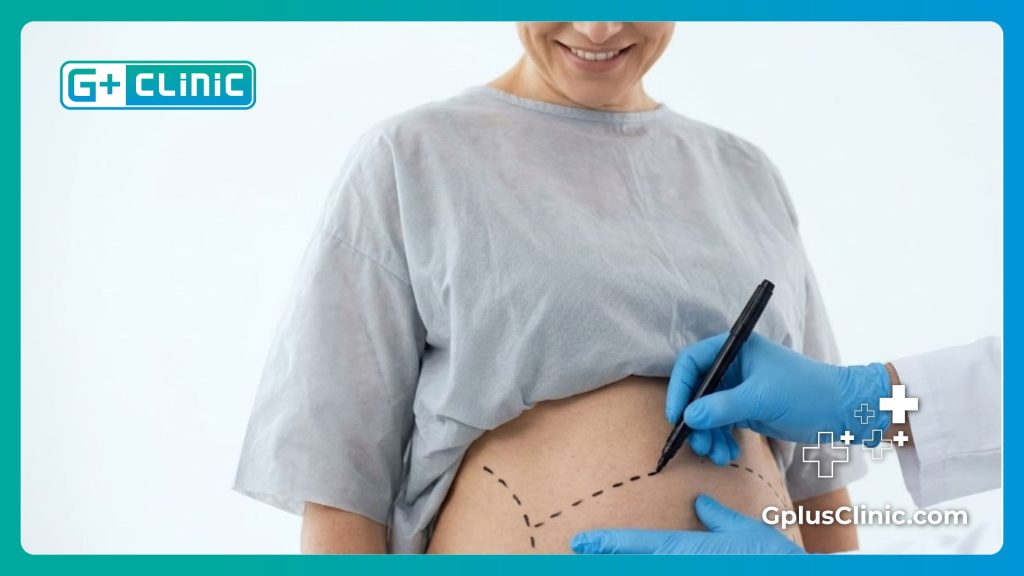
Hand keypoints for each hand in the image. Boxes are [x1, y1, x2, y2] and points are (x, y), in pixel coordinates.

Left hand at [571, 494, 803, 553]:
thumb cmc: (772, 559)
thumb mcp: (745, 532)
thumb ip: (718, 518)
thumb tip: (700, 504)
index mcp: (685, 549)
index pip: (635, 545)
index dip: (605, 544)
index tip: (580, 542)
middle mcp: (681, 568)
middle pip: (632, 568)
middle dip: (607, 563)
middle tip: (580, 558)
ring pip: (648, 575)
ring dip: (626, 567)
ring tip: (601, 563)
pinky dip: (650, 570)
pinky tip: (633, 566)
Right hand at [667, 332, 890, 461]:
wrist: (843, 410)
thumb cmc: (807, 391)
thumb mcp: (761, 398)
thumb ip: (722, 407)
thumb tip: (689, 417)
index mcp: (736, 349)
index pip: (693, 362)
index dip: (680, 387)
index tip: (677, 415)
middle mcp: (733, 366)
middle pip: (697, 390)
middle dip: (694, 419)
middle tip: (696, 443)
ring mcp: (739, 388)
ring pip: (707, 411)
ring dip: (707, 435)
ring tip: (716, 455)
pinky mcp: (746, 408)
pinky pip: (722, 424)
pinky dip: (720, 439)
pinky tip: (727, 454)